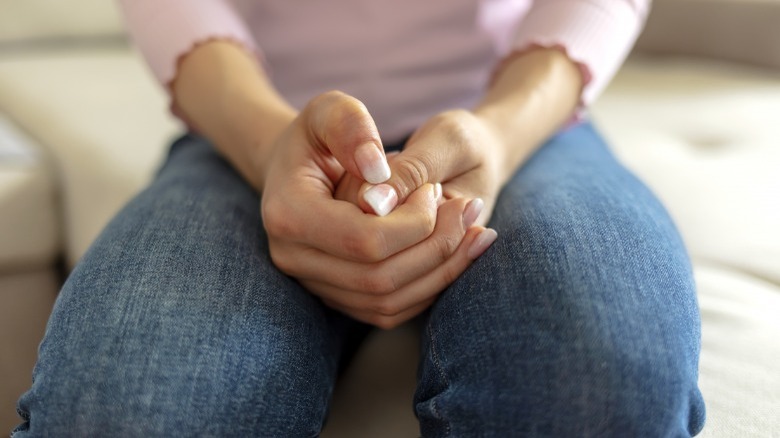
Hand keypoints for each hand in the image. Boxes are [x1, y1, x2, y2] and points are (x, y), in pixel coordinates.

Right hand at [261, 92, 484, 327]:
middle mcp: (293, 258)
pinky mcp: (339, 297)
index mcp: (288, 214)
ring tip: (475, 230)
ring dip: (442, 271)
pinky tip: (460, 252)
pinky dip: (432, 285)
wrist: (301, 168)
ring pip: (389, 302)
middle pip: (379, 278)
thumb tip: (379, 172)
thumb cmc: (322, 134)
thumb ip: (351, 127)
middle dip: (436, 248)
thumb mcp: (331, 109)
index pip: (365, 239)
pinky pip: (391, 309)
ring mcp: (315, 283)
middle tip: (467, 209)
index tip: (435, 188)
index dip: (414, 222)